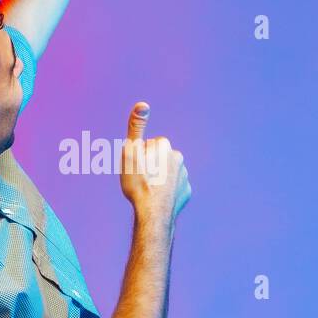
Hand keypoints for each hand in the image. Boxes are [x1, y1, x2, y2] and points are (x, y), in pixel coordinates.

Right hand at [119, 101, 190, 227]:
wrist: (153, 213)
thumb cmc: (139, 183)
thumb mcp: (130, 152)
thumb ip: (136, 127)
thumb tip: (142, 104)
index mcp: (165, 146)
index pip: (148, 145)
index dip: (139, 155)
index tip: (136, 167)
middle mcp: (179, 158)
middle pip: (159, 157)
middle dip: (151, 165)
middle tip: (141, 179)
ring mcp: (184, 176)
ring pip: (167, 172)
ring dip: (159, 177)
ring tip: (149, 190)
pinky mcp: (186, 192)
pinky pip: (174, 188)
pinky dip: (167, 191)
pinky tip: (158, 198)